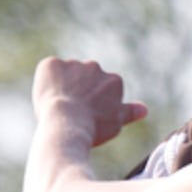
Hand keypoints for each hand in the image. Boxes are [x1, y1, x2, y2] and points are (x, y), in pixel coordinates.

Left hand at [32, 56, 147, 147]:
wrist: (68, 123)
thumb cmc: (95, 127)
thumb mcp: (116, 122)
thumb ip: (129, 112)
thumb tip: (144, 109)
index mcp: (114, 80)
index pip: (102, 89)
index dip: (94, 103)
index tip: (89, 114)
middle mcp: (95, 66)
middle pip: (85, 77)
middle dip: (80, 90)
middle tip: (74, 111)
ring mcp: (73, 63)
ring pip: (67, 73)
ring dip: (64, 85)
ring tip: (61, 106)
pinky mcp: (52, 64)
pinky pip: (48, 70)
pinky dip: (47, 82)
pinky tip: (49, 97)